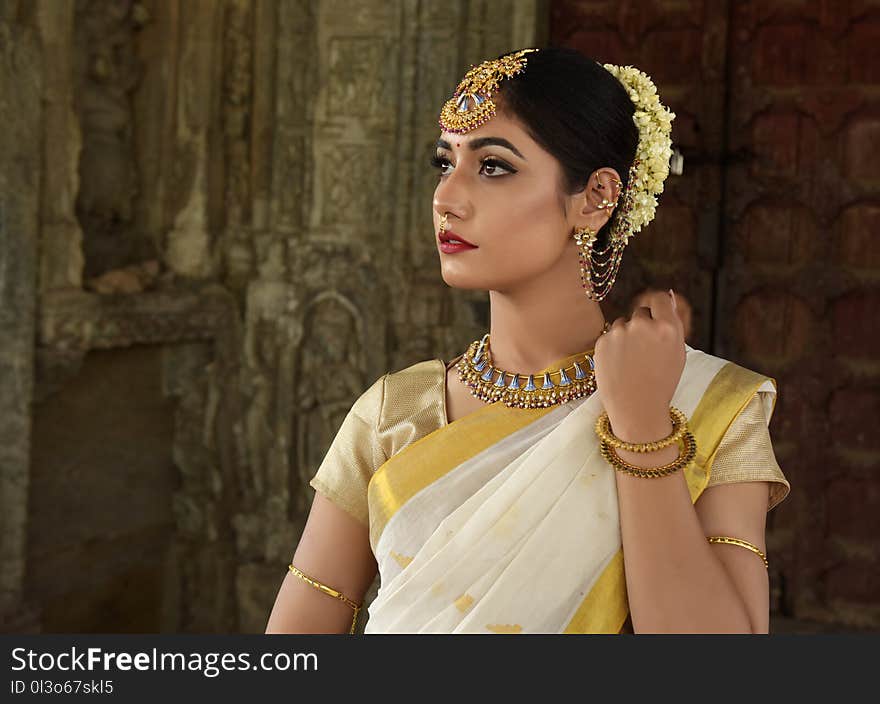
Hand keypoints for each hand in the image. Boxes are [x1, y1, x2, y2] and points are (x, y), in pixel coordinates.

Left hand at [593, 289, 685, 440]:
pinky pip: (609, 336)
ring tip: (631, 361)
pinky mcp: (602, 342)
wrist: (636, 408)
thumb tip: (669, 295)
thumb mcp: (677, 353)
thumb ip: (672, 323)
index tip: (656, 318)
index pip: (661, 299)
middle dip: (642, 326)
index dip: (658, 308)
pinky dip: (613, 347)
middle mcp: (643, 325)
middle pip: (641, 312)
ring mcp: (620, 332)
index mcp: (667, 328)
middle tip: (644, 351)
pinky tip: (619, 365)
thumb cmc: (661, 383)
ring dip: (626, 335)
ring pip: (623, 323)